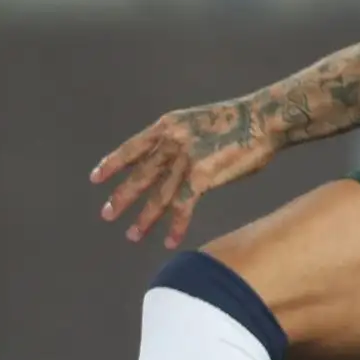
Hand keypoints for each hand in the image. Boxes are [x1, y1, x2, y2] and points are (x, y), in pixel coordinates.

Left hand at [91, 98, 278, 248]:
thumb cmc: (238, 120)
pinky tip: (170, 241)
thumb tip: (173, 164)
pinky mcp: (202, 176)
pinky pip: (183, 207)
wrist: (262, 118)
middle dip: (123, 197)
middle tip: (108, 214)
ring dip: (145, 218)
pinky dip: (176, 226)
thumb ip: (182, 140)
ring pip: (159, 195)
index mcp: (169, 125)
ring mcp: (186, 159)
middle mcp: (172, 141)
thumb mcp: (199, 121)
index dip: (113, 163)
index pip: (133, 147)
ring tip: (133, 235)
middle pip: (141, 174)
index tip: (96, 178)